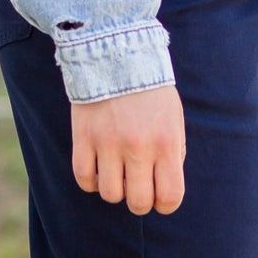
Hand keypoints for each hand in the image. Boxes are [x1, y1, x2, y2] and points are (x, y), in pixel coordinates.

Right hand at [71, 84, 185, 215]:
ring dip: (114, 188)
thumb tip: (164, 185)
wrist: (117, 53)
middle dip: (139, 200)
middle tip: (137, 185)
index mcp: (166, 142)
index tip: (159, 196)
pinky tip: (98, 167)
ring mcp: (108, 143)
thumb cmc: (150, 90)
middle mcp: (139, 147)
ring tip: (116, 171)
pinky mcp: (83, 137)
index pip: (170, 197)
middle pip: (139, 203)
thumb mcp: (174, 118)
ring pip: (110, 194)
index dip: (165, 204)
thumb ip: (174, 152)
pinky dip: (91, 180)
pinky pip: (84, 178)